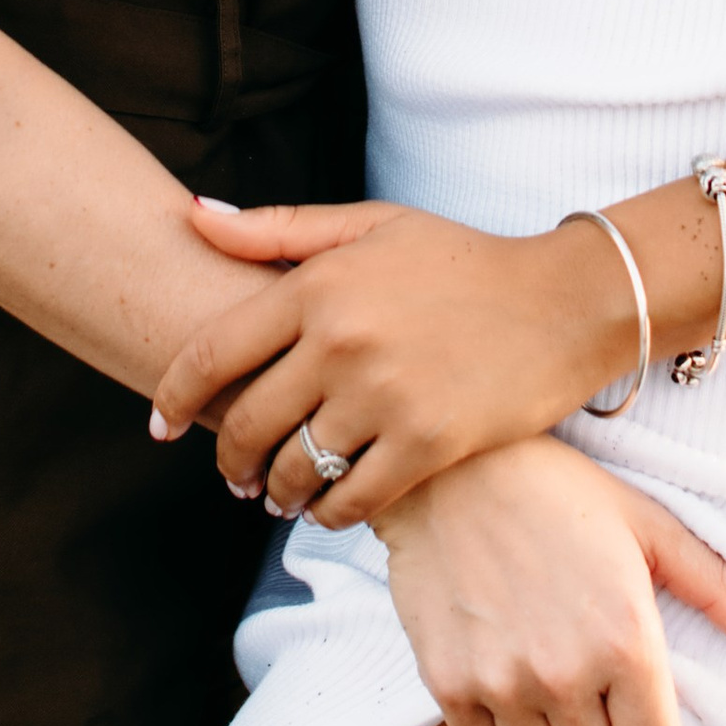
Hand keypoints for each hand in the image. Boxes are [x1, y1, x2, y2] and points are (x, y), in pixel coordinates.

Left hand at [151, 197, 636, 526]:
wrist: (564, 301)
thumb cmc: (461, 261)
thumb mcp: (371, 224)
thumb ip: (277, 229)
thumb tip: (190, 213)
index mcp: (318, 284)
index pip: (212, 352)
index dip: (173, 396)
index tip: (161, 426)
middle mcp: (341, 341)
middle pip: (247, 423)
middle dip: (229, 459)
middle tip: (234, 474)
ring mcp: (384, 395)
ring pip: (295, 469)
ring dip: (277, 492)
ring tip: (280, 494)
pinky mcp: (427, 444)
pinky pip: (352, 501)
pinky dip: (330, 512)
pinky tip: (331, 506)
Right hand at [376, 440, 725, 725]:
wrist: (452, 467)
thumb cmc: (556, 489)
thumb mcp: (645, 523)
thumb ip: (711, 584)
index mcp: (626, 641)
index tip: (635, 704)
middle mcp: (566, 674)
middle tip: (586, 675)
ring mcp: (503, 683)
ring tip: (541, 666)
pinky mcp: (449, 683)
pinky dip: (494, 722)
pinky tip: (500, 667)